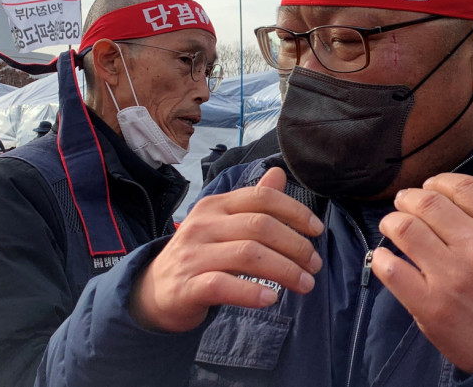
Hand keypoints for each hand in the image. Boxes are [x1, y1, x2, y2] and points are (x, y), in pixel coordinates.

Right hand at [130, 167, 323, 332]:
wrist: (155, 289)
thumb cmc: (200, 253)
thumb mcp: (223, 223)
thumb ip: (253, 201)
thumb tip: (279, 173)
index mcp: (216, 205)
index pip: (261, 198)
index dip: (295, 211)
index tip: (317, 230)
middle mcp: (203, 224)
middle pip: (259, 227)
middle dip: (295, 246)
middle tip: (315, 266)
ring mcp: (193, 254)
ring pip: (247, 255)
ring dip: (284, 270)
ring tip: (305, 285)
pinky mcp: (187, 285)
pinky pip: (223, 285)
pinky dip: (251, 291)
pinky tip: (271, 298)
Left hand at [372, 173, 472, 373]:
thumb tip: (443, 192)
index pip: (462, 186)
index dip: (438, 181)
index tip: (429, 187)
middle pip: (427, 202)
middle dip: (409, 198)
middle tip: (404, 204)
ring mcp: (453, 277)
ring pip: (405, 228)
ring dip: (392, 222)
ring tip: (393, 226)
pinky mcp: (430, 305)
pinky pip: (391, 269)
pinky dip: (382, 258)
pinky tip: (386, 256)